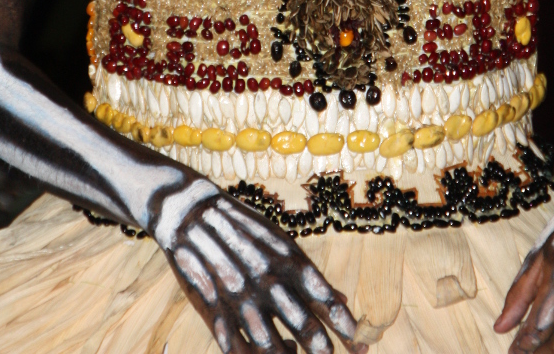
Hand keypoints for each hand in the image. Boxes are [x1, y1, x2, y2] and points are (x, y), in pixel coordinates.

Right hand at [151, 178, 366, 352]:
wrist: (191, 214)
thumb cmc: (244, 227)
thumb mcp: (280, 242)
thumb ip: (308, 275)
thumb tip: (341, 301)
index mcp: (287, 258)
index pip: (324, 298)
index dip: (344, 325)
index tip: (362, 346)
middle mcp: (268, 279)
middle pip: (303, 326)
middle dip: (323, 351)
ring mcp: (240, 297)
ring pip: (272, 346)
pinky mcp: (215, 310)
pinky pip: (238, 348)